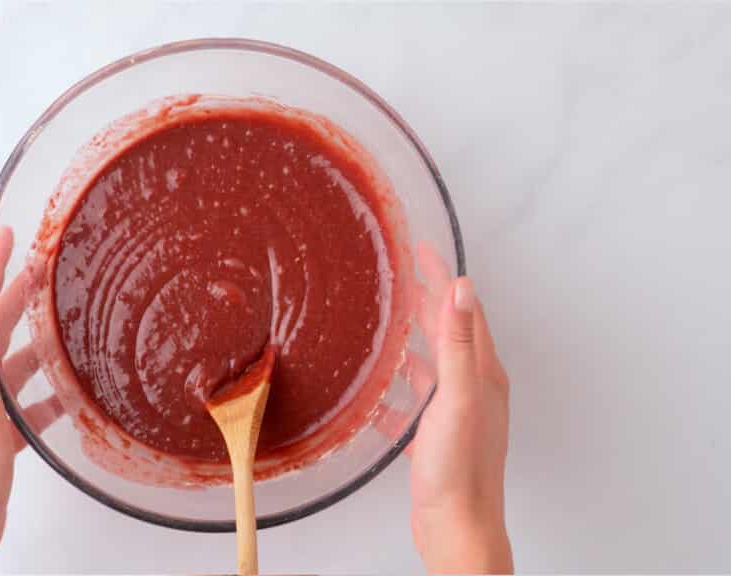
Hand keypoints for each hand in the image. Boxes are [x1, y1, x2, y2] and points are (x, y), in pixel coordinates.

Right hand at [383, 246, 512, 573]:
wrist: (457, 526)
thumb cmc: (460, 467)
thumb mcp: (458, 396)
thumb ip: (457, 343)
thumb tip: (462, 288)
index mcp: (481, 372)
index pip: (462, 309)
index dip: (441, 275)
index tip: (422, 248)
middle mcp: (472, 387)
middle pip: (448, 331)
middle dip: (426, 298)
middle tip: (403, 272)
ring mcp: (454, 412)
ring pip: (431, 364)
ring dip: (412, 339)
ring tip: (388, 321)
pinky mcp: (437, 435)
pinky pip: (415, 400)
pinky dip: (399, 387)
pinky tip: (379, 392)